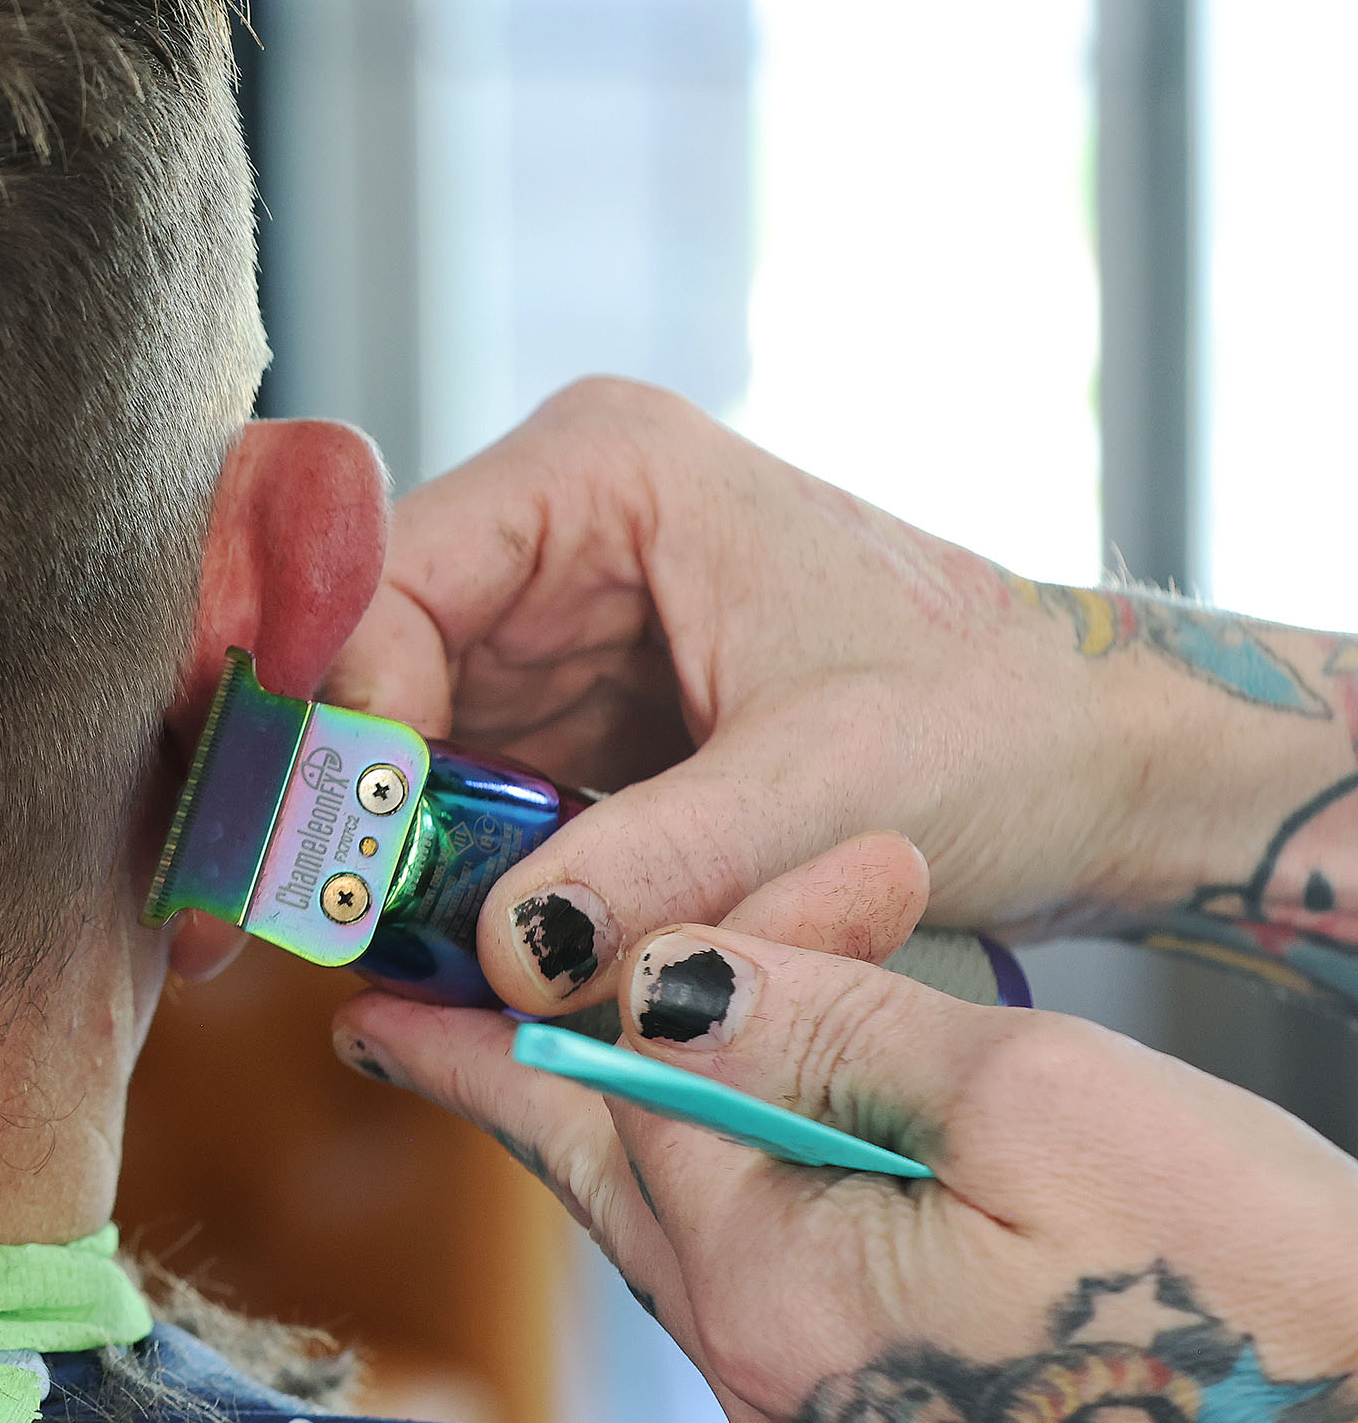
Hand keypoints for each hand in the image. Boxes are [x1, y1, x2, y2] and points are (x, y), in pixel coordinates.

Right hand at [322, 377, 1354, 1015]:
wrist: (1103, 768)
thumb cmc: (1002, 723)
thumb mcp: (829, 789)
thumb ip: (665, 863)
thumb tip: (509, 950)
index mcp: (602, 469)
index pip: (396, 571)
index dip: (352, 708)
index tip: (344, 846)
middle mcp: (554, 529)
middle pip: (377, 657)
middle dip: (355, 792)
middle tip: (319, 923)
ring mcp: (555, 624)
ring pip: (406, 736)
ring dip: (395, 847)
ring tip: (384, 953)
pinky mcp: (570, 717)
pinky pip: (465, 794)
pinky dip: (455, 875)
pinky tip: (447, 950)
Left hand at [336, 839, 1357, 1422]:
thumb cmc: (1269, 1309)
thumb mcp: (1047, 1112)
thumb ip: (831, 1032)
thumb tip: (663, 975)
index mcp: (772, 1284)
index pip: (636, 1072)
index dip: (651, 962)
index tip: (626, 925)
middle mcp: (766, 1384)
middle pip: (600, 1181)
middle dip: (517, 1077)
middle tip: (403, 1027)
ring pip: (677, 1250)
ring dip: (633, 1137)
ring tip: (545, 1072)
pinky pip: (762, 1317)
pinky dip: (735, 1217)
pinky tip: (743, 1176)